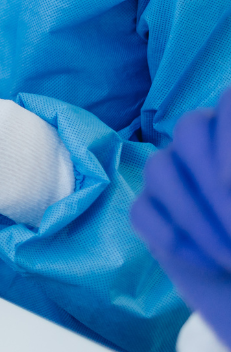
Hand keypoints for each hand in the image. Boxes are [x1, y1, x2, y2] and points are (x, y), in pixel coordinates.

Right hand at [131, 92, 230, 341]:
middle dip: (212, 181)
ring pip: (160, 168)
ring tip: (229, 258)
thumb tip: (223, 182)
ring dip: (195, 216)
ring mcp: (176, 178)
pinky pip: (142, 211)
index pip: (230, 101)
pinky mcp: (151, 214)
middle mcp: (209, 148)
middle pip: (189, 127)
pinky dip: (173, 238)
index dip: (229, 133)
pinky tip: (206, 263)